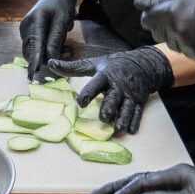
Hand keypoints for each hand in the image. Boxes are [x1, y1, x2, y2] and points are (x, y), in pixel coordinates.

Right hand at [17, 0, 78, 83]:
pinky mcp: (28, 35)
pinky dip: (47, 50)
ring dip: (50, 54)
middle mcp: (26, 27)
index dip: (34, 61)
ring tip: (67, 48)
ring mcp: (25, 31)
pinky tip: (60, 45)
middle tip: (68, 52)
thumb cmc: (61, 5)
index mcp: (35, 21)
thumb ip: (56, 40)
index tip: (34, 74)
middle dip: (48, 57)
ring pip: (34, 51)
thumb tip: (51, 59)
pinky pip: (36, 48)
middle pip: (32, 51)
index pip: (34, 45)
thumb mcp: (62, 21)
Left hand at [50, 46, 173, 133]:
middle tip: (104, 118)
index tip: (81, 101)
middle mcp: (119, 86)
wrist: (144, 64)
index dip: (88, 92)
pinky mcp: (139, 101)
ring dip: (123, 118)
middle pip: (114, 98)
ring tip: (118, 128)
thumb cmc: (115, 65)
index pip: (96, 84)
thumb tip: (50, 63)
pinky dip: (134, 122)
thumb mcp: (94, 63)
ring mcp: (130, 95)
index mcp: (106, 75)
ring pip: (127, 108)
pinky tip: (130, 130)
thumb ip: (72, 67)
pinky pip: (138, 112)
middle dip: (109, 108)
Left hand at [136, 0, 194, 59]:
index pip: (146, 20)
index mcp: (172, 12)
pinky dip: (190, 44)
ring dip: (177, 34)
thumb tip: (140, 3)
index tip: (159, 13)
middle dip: (165, 24)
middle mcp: (177, 30)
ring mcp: (187, 45)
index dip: (152, 16)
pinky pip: (185, 50)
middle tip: (183, 16)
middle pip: (157, 32)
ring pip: (171, 42)